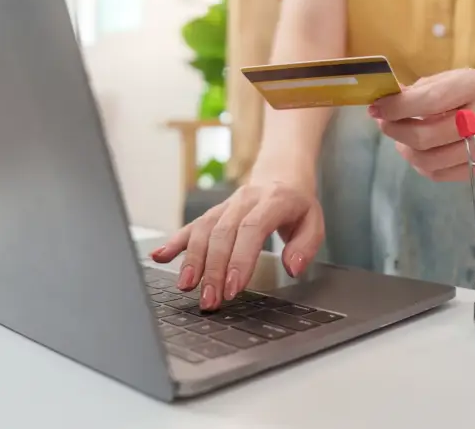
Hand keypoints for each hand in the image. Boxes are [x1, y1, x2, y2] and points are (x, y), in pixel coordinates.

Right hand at [150, 178, 323, 309]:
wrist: (281, 173)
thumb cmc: (297, 204)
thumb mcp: (314, 222)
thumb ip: (306, 246)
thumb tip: (292, 267)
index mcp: (273, 201)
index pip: (252, 229)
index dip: (240, 259)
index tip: (232, 287)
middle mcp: (245, 200)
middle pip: (223, 233)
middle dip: (213, 269)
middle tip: (210, 300)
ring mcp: (226, 205)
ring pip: (204, 229)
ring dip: (192, 259)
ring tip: (186, 286)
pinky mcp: (214, 212)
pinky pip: (192, 225)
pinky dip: (174, 242)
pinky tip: (159, 256)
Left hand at [368, 69, 474, 181]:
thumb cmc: (460, 91)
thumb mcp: (440, 80)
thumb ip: (413, 92)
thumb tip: (382, 105)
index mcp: (472, 87)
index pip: (429, 101)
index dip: (397, 108)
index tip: (376, 109)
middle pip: (426, 137)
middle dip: (396, 131)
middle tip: (384, 123)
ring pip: (429, 161)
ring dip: (405, 150)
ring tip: (400, 138)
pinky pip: (437, 174)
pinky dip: (419, 164)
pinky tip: (417, 150)